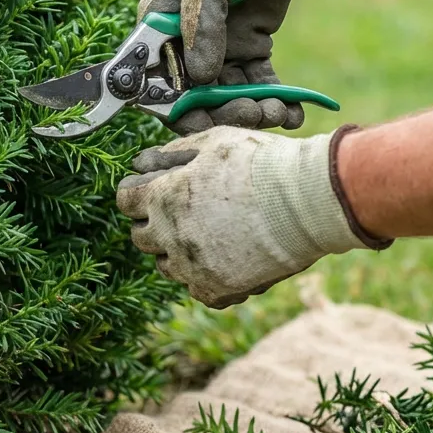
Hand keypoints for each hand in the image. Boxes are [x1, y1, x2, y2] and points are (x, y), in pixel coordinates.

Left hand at [116, 126, 385, 308]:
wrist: (307, 200)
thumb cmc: (261, 163)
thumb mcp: (213, 143)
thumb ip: (174, 154)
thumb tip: (146, 162)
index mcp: (162, 197)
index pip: (125, 199)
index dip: (137, 191)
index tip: (150, 189)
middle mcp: (168, 236)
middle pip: (140, 236)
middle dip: (153, 222)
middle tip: (179, 212)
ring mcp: (191, 267)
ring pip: (165, 265)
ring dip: (176, 251)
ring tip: (206, 234)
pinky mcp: (215, 290)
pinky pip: (196, 288)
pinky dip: (205, 275)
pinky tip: (225, 257)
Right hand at [137, 0, 334, 135]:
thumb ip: (200, 25)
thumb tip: (200, 77)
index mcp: (159, 27)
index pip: (154, 80)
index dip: (172, 108)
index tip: (199, 121)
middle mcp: (184, 44)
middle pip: (194, 98)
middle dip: (221, 114)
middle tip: (252, 114)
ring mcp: (219, 48)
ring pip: (228, 97)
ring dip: (252, 111)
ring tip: (278, 112)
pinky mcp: (251, 48)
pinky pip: (259, 85)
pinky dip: (276, 102)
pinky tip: (293, 113)